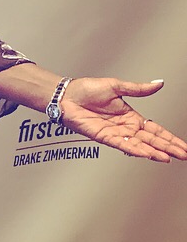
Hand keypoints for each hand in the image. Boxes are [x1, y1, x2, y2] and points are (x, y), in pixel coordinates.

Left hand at [59, 78, 186, 162]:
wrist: (66, 95)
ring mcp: (115, 133)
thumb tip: (158, 83)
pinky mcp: (103, 137)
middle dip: (168, 147)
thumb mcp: (116, 86)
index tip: (183, 146)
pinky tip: (147, 154)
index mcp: (130, 116)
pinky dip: (135, 149)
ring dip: (154, 151)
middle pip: (151, 139)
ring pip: (139, 144)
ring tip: (168, 158)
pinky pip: (122, 144)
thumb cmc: (86, 90)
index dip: (169, 138)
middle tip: (184, 155)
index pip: (155, 129)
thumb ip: (138, 89)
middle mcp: (125, 127)